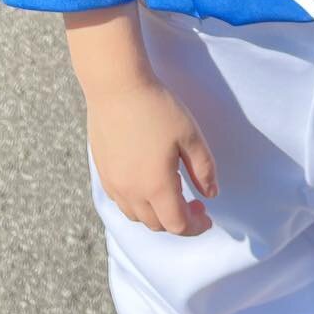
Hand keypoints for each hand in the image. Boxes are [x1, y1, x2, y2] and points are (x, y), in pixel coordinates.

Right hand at [88, 75, 217, 235]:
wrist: (116, 86)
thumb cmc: (156, 107)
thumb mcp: (190, 136)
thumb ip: (203, 169)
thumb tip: (211, 194)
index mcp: (157, 186)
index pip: (177, 225)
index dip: (195, 226)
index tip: (206, 216)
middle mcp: (131, 192)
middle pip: (157, 224)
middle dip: (178, 220)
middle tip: (194, 202)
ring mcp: (113, 183)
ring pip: (136, 216)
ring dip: (156, 214)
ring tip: (171, 192)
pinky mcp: (102, 171)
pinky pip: (120, 201)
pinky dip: (138, 203)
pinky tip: (147, 182)